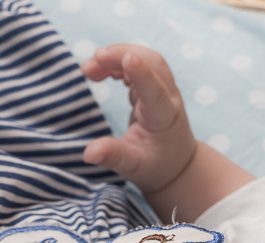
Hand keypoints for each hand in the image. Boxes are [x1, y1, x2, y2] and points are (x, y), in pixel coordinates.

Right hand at [80, 45, 197, 192]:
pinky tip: (98, 72)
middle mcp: (169, 98)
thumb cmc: (155, 166)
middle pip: (154, 63)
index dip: (143, 73)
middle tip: (94, 60)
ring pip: (146, 58)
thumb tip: (88, 153)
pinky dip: (118, 62)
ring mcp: (164, 89)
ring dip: (117, 57)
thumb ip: (112, 157)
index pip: (156, 92)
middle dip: (123, 54)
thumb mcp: (132, 167)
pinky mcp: (154, 86)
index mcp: (164, 119)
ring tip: (88, 71)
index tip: (127, 58)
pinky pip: (139, 64)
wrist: (176, 164)